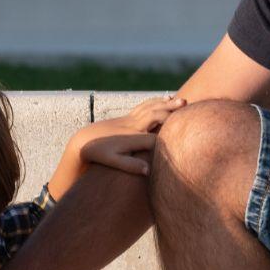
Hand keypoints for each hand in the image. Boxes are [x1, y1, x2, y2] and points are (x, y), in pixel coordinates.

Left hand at [61, 96, 183, 180]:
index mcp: (131, 137)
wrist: (83, 141)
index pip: (155, 138)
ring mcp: (130, 119)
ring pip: (150, 107)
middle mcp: (132, 125)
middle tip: (186, 106)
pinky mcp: (127, 117)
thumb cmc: (98, 153)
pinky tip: (165, 99)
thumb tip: (147, 170)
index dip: (169, 138)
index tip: (184, 139)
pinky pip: (144, 106)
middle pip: (155, 115)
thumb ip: (129, 166)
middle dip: (170, 111)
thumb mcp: (112, 161)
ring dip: (165, 103)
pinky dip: (155, 101)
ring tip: (180, 100)